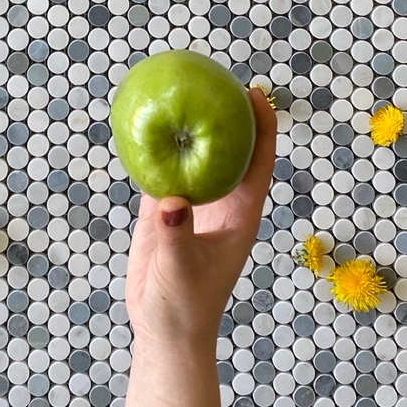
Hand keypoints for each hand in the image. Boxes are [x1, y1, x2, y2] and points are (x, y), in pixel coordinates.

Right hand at [124, 88, 277, 351]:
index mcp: (239, 214)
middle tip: (215, 75)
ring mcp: (193, 205)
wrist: (164, 332)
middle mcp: (221, 203)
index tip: (255, 92)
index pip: (257, 162)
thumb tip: (170, 200)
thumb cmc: (184, 307)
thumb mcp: (181, 271)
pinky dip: (157, 150)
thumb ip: (176, 236)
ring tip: (179, 89)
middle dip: (227, 114)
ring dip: (191, 127)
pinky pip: (164, 171)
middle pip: (230, 149)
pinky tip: (144, 126)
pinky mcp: (164, 212)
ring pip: (197, 157)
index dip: (262, 126)